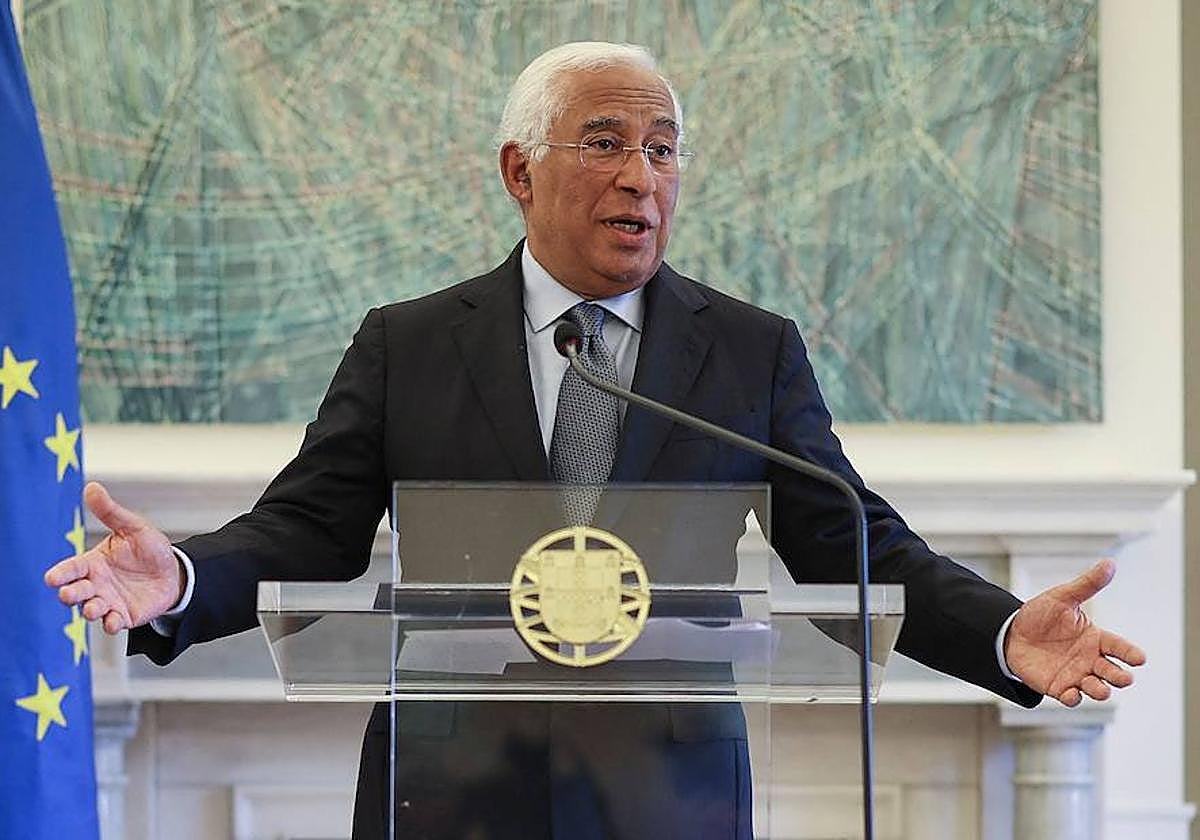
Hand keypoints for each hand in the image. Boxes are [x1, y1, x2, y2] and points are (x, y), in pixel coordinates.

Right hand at [44, 481, 182, 634]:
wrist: (174, 572)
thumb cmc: (149, 549)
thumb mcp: (133, 527)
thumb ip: (111, 512)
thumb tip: (92, 487)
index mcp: (93, 563)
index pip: (71, 569)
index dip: (61, 574)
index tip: (52, 578)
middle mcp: (96, 584)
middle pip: (75, 592)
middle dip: (70, 594)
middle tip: (69, 593)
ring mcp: (108, 601)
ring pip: (91, 610)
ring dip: (90, 611)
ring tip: (94, 608)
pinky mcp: (123, 615)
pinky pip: (112, 623)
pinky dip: (110, 624)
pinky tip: (113, 621)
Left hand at [1004, 559, 1145, 706]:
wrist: (1008, 632)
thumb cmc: (1039, 615)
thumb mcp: (1062, 597)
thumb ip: (1087, 584)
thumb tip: (1110, 563)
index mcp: (1096, 638)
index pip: (1120, 647)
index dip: (1131, 653)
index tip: (1140, 658)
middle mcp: (1090, 659)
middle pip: (1114, 673)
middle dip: (1120, 677)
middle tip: (1121, 677)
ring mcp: (1076, 674)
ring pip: (1097, 689)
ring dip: (1100, 690)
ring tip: (1098, 687)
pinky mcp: (1058, 687)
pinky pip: (1071, 698)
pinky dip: (1074, 698)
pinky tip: (1071, 693)